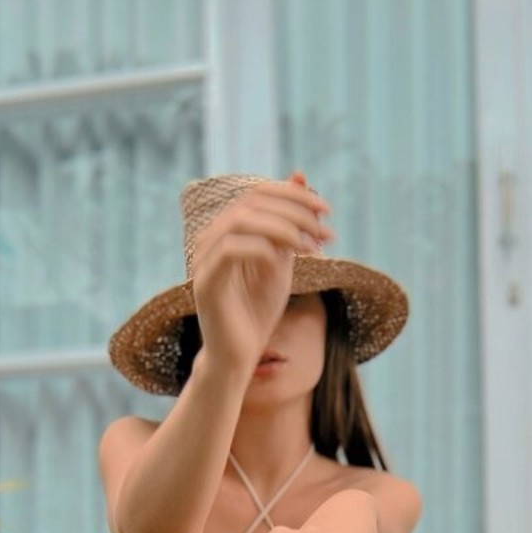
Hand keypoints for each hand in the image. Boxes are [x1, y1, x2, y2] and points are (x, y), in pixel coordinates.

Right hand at [191, 171, 332, 377]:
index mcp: (228, 229)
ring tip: (312, 248)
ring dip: (284, 229)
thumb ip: (289, 223)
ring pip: (242, 221)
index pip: (259, 193)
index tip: (327, 211)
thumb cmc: (257, 311)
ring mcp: (204, 258)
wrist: (239, 356)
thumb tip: (301, 176)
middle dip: (296, 212)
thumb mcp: (282, 259)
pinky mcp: (205, 281)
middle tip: (326, 230)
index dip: (294, 195)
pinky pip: (231, 249)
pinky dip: (262, 249)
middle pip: (253, 202)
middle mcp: (211, 237)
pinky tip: (284, 262)